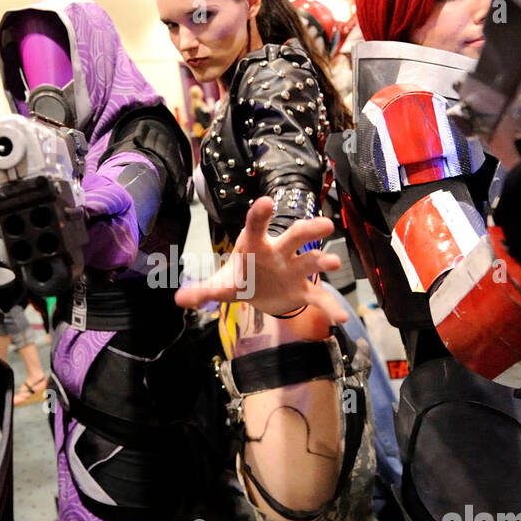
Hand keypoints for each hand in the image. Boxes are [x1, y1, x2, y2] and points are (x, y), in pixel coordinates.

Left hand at [175, 197, 347, 323]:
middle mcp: (280, 253)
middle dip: (308, 230)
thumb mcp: (223, 285)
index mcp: (256, 246)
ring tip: (333, 262)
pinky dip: (330, 307)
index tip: (266, 203)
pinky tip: (341, 317)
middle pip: (295, 236)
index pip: (256, 226)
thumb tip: (179, 299)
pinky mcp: (305, 291)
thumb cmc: (243, 278)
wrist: (264, 293)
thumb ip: (204, 291)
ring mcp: (295, 270)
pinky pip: (319, 297)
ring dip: (323, 260)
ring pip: (312, 260)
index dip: (260, 215)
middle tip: (325, 224)